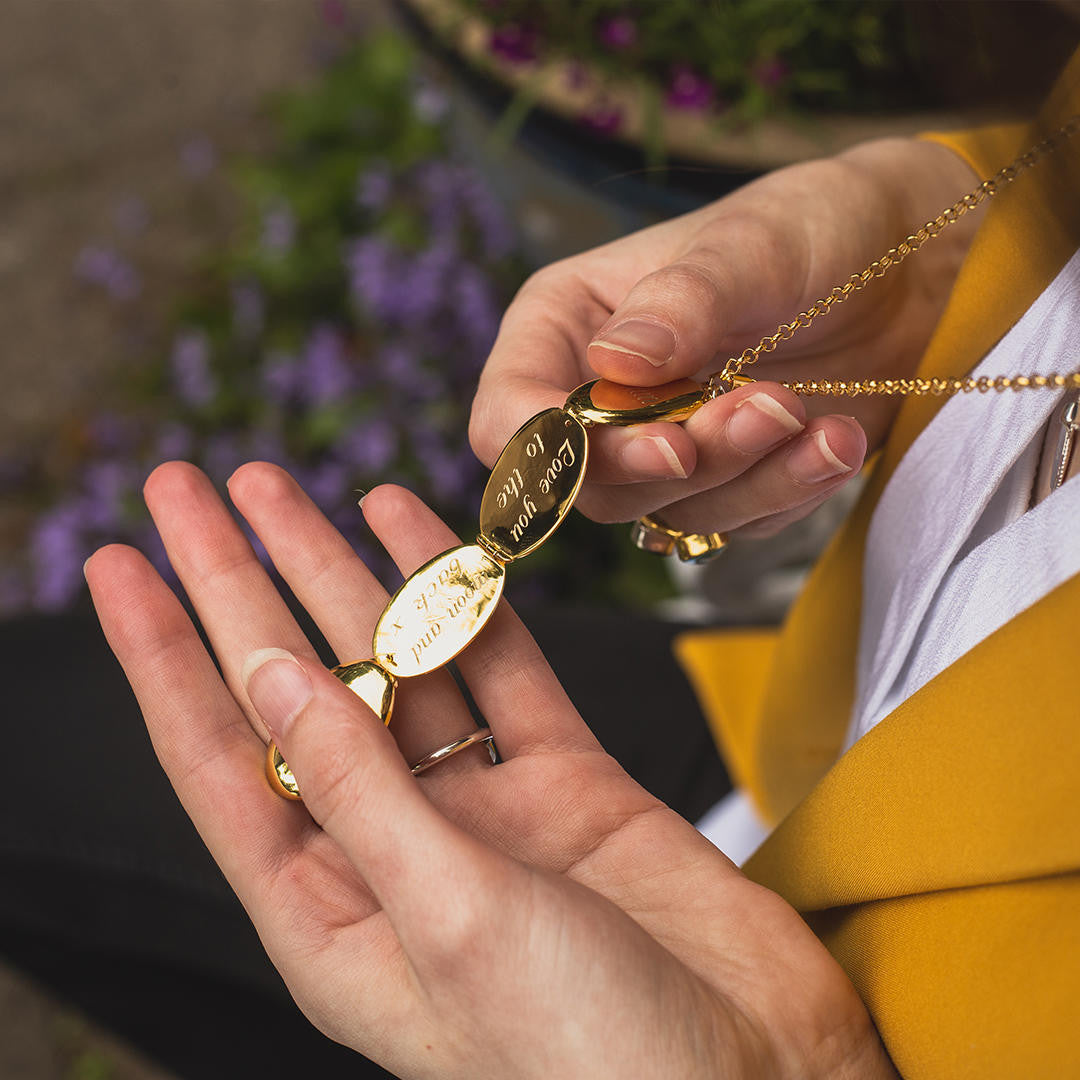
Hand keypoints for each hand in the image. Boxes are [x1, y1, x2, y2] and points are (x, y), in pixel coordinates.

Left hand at [86, 462, 895, 1078]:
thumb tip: (273, 674)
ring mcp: (485, 810)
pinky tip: (417, 532)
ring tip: (285, 488)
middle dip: (242, 587)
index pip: (217, 760)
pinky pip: (500, 666)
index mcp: (333, 917)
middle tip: (191, 487)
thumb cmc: (593, 1056)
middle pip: (299, 691)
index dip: (161, 655)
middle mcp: (398, 853)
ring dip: (344, 573)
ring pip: (398, 663)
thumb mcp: (448, 917)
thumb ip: (360, 789)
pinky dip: (464, 597)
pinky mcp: (568, 779)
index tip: (121, 561)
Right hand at [470, 137, 979, 536]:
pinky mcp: (718, 482)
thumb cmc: (809, 227)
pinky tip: (835, 439)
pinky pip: (731, 523)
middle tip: (769, 407)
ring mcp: (657, 444)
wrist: (906, 268)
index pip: (508, 415)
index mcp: (566, 324)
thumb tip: (616, 362)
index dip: (556, 452)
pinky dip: (786, 494)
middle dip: (682, 462)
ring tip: (818, 422)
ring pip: (662, 513)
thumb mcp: (749, 244)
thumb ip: (681, 302)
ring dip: (746, 480)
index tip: (661, 445)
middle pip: (588, 484)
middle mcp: (595, 395)